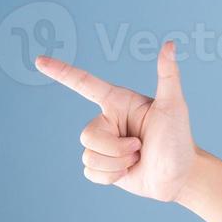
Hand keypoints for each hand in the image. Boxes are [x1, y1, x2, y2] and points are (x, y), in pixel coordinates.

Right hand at [35, 40, 197, 201]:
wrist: (182, 177)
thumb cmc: (180, 139)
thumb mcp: (174, 106)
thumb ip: (169, 76)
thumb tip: (170, 44)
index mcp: (118, 102)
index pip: (84, 84)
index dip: (61, 72)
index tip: (39, 61)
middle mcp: (108, 121)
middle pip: (88, 134)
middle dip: (116, 147)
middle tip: (141, 147)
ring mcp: (104, 144)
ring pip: (89, 155)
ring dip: (117, 163)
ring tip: (138, 158)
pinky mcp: (103, 166)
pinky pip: (90, 172)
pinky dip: (110, 176)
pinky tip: (128, 172)